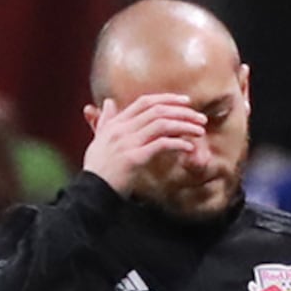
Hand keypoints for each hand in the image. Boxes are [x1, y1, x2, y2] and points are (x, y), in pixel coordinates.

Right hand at [81, 91, 211, 202]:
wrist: (90, 191)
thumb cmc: (97, 168)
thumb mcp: (98, 140)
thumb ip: (103, 120)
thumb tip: (107, 102)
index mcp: (115, 124)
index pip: (144, 102)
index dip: (167, 99)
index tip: (186, 101)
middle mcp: (121, 130)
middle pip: (157, 111)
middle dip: (183, 112)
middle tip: (200, 118)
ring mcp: (127, 143)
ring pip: (162, 124)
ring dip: (184, 126)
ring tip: (199, 131)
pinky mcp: (133, 159)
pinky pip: (161, 144)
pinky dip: (178, 143)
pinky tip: (188, 147)